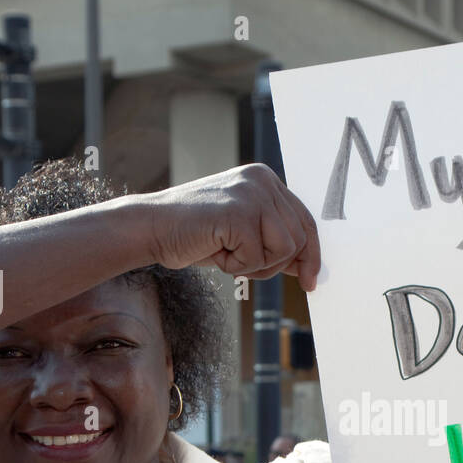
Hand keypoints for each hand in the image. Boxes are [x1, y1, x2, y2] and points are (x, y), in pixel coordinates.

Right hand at [147, 163, 321, 290]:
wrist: (152, 228)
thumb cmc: (196, 235)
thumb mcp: (245, 237)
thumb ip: (275, 242)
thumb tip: (309, 266)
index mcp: (266, 180)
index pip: (305, 220)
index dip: (310, 255)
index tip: (310, 282)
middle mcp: (262, 180)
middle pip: (299, 238)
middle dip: (274, 264)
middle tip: (240, 263)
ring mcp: (251, 193)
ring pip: (284, 249)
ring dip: (255, 265)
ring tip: (226, 252)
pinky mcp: (239, 212)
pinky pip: (257, 257)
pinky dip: (235, 266)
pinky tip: (214, 249)